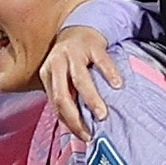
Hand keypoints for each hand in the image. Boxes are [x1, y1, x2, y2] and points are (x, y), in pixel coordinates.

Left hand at [37, 24, 121, 141]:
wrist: (80, 29)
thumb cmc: (71, 59)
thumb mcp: (61, 76)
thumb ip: (66, 95)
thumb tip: (77, 125)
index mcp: (47, 74)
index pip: (55, 103)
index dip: (68, 122)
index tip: (82, 136)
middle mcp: (57, 63)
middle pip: (62, 94)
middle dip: (75, 117)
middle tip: (89, 133)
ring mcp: (74, 53)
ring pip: (80, 80)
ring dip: (91, 99)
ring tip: (102, 115)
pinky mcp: (92, 45)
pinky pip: (101, 61)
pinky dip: (109, 74)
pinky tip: (117, 86)